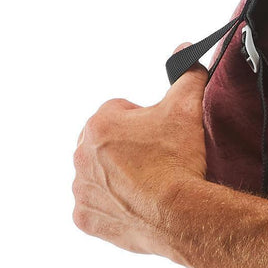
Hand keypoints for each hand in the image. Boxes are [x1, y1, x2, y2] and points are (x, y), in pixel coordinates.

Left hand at [72, 47, 208, 258]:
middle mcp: (80, 154)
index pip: (121, 114)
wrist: (178, 213)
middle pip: (106, 147)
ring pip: (99, 178)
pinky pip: (95, 210)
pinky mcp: (85, 218)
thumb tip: (186, 49)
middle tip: (159, 164)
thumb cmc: (178, 160)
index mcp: (99, 124)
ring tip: (149, 189)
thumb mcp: (186, 109)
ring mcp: (81, 189)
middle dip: (128, 152)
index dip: (146, 124)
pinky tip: (136, 208)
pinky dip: (112, 209)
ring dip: (118, 180)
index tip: (163, 138)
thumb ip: (186, 76)